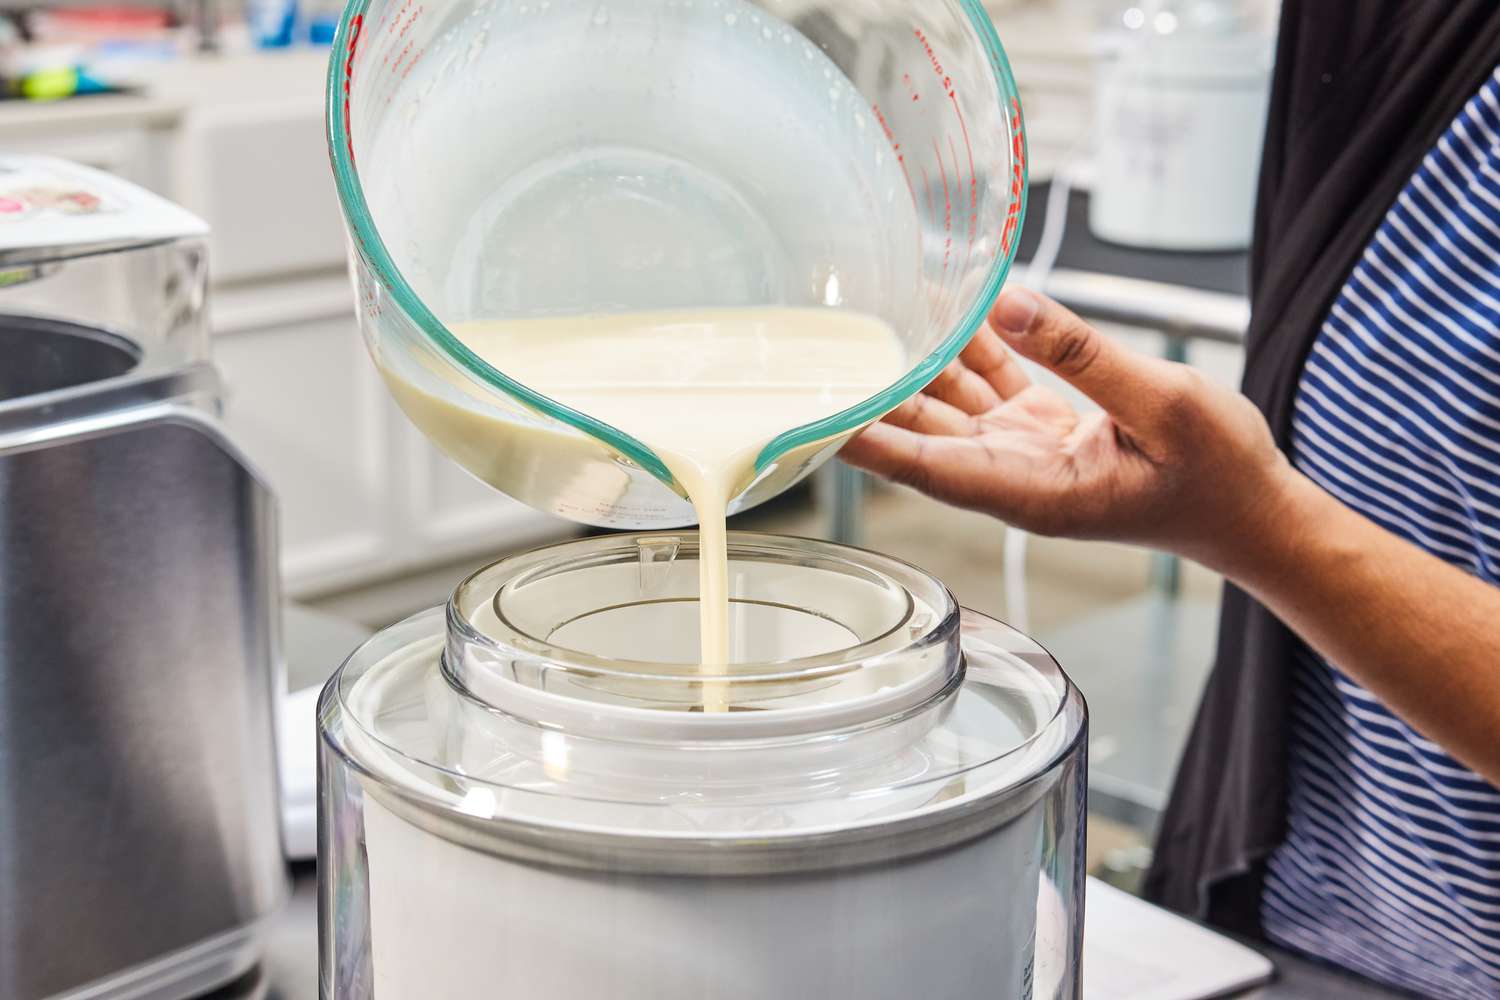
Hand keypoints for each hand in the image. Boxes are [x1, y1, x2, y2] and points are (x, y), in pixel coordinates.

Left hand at [842, 288, 1296, 575]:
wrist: (1254, 512)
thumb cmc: (1219, 474)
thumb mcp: (1161, 403)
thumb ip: (1081, 352)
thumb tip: (1002, 303)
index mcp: (1032, 491)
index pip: (925, 467)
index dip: (865, 441)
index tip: (811, 418)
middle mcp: (1013, 476)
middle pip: (922, 433)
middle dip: (872, 394)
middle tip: (818, 347)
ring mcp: (1025, 452)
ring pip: (951, 403)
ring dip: (916, 361)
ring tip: (869, 309)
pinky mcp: (1044, 429)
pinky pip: (992, 383)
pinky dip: (969, 348)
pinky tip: (945, 307)